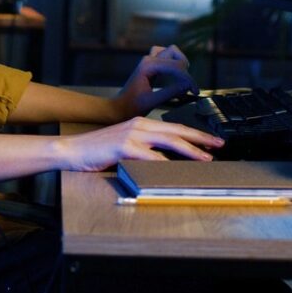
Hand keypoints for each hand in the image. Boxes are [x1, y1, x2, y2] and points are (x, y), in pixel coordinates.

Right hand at [61, 116, 222, 170]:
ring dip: (189, 151)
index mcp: (141, 124)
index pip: (174, 128)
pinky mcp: (124, 146)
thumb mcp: (126, 147)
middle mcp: (139, 125)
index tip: (212, 141)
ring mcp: (132, 134)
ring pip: (168, 141)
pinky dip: (165, 162)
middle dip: (200, 139)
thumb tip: (169, 161)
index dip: (195, 134)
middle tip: (218, 146)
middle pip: (177, 131)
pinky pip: (150, 155)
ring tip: (205, 158)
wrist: (73, 150)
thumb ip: (146, 150)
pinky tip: (176, 168)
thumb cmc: (98, 151)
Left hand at [113, 45, 198, 120]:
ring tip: (184, 78)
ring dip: (179, 62)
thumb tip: (188, 86)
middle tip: (189, 86)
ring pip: (170, 51)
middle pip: (174, 52)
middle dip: (184, 68)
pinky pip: (166, 57)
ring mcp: (148, 61)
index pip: (175, 66)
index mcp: (147, 66)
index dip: (188, 78)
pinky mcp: (150, 65)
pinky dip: (174, 64)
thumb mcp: (152, 101)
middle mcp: (148, 60)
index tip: (194, 91)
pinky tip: (176, 78)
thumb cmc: (132, 106)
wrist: (119, 108)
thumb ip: (170, 92)